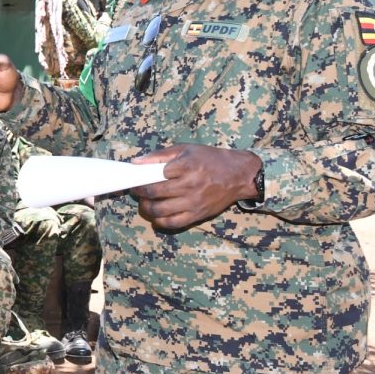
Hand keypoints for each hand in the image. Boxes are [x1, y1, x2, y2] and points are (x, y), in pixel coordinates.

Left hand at [131, 145, 262, 231]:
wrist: (239, 175)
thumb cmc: (211, 159)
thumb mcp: (186, 150)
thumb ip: (160, 155)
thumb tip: (136, 162)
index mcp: (186, 167)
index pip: (154, 175)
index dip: (140, 179)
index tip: (135, 179)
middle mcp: (189, 185)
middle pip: (154, 193)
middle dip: (140, 193)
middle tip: (137, 191)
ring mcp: (193, 202)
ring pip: (161, 210)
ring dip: (147, 208)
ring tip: (145, 203)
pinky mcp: (198, 214)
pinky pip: (174, 223)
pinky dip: (160, 222)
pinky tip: (156, 217)